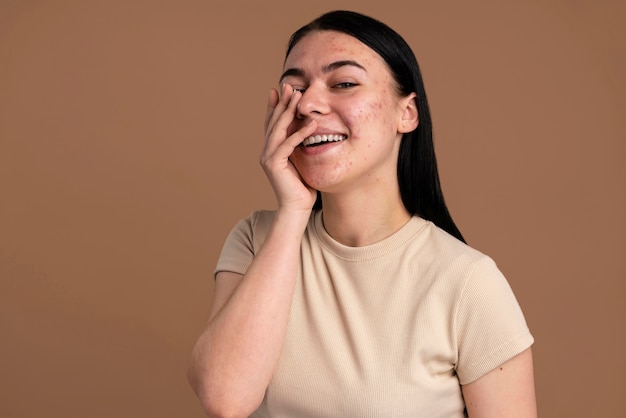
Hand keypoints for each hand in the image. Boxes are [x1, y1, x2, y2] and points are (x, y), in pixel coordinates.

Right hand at [261, 83, 317, 211]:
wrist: (297, 208)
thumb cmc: (303, 186)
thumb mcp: (302, 160)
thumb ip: (300, 145)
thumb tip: (309, 128)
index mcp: (271, 150)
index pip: (272, 123)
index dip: (275, 106)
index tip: (280, 89)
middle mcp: (266, 152)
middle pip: (274, 122)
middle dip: (282, 103)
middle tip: (290, 86)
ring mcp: (268, 158)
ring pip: (278, 129)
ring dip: (289, 112)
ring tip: (299, 97)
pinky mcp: (274, 165)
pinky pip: (287, 144)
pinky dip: (299, 133)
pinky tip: (311, 123)